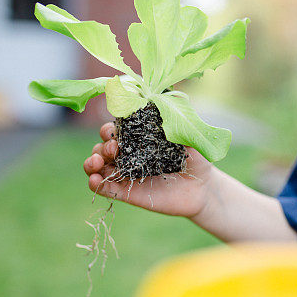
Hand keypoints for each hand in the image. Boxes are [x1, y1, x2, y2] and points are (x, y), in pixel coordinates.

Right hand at [83, 122, 214, 218]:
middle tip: (115, 149)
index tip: (115, 129)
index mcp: (138, 138)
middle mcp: (128, 154)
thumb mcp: (187, 137)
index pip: (116, 129)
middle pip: (103, 147)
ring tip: (96, 163)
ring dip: (91, 162)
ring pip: (99, 166)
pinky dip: (95, 184)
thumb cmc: (196, 159)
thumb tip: (160, 103)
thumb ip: (173, 122)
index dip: (110, 128)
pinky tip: (95, 180)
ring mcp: (126, 174)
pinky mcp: (128, 193)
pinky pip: (105, 189)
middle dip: (103, 146)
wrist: (204, 189)